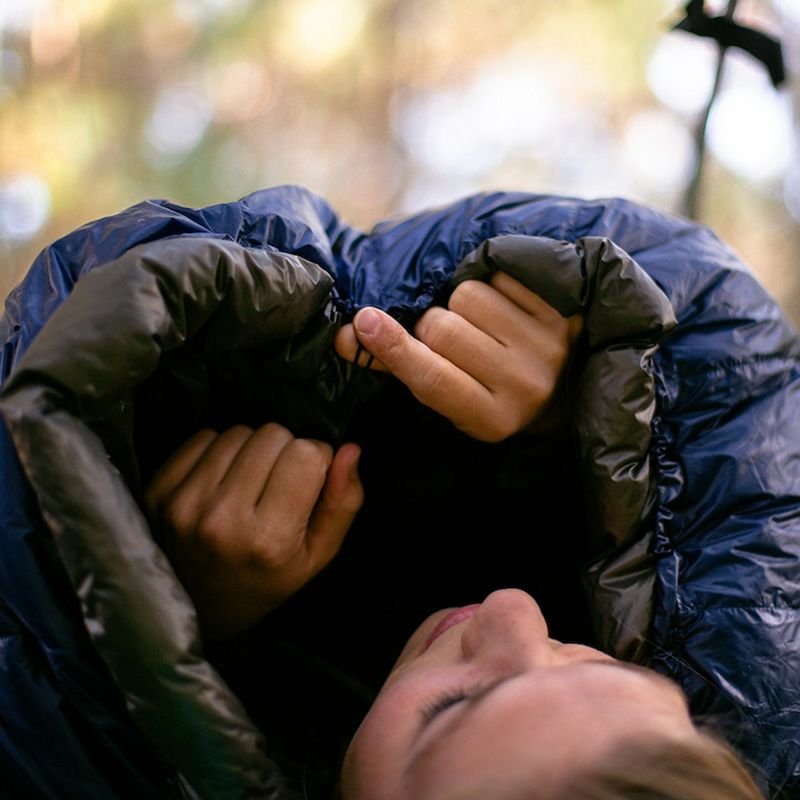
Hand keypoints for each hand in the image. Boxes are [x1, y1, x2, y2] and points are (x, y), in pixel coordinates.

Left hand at [145, 423, 362, 642]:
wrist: (198, 605)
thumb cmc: (267, 579)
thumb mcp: (318, 555)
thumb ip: (342, 504)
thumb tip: (351, 450)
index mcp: (269, 540)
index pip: (305, 453)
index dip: (316, 460)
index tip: (309, 483)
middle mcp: (222, 519)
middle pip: (272, 434)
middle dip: (284, 452)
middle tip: (277, 486)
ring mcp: (184, 503)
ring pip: (239, 432)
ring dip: (251, 451)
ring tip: (249, 485)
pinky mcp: (159, 490)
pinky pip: (204, 436)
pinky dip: (219, 451)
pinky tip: (221, 482)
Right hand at [335, 272, 581, 441]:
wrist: (565, 389)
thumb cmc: (491, 393)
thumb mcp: (449, 397)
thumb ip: (401, 367)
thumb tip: (346, 335)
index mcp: (490, 418)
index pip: (431, 378)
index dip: (393, 348)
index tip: (362, 322)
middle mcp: (524, 386)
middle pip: (441, 328)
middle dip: (432, 325)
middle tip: (448, 336)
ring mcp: (547, 347)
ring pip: (468, 295)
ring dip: (462, 303)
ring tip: (481, 323)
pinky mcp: (562, 312)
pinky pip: (499, 275)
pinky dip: (492, 285)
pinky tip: (505, 309)